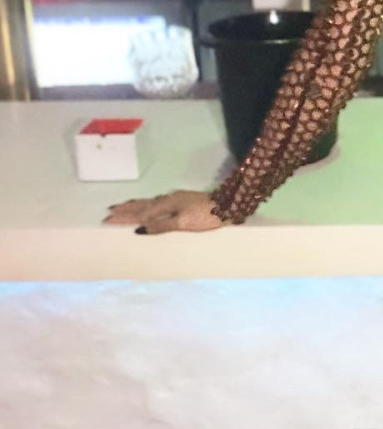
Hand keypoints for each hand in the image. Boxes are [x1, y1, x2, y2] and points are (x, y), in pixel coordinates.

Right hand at [103, 190, 225, 234]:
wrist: (228, 205)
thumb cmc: (205, 216)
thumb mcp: (182, 223)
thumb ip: (160, 226)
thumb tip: (138, 230)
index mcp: (165, 205)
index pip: (140, 213)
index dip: (124, 217)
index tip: (107, 219)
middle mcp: (168, 200)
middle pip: (142, 205)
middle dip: (126, 209)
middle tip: (109, 211)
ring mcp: (176, 199)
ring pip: (150, 202)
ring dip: (135, 204)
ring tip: (123, 206)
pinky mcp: (183, 200)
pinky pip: (159, 202)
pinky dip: (149, 204)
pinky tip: (150, 205)